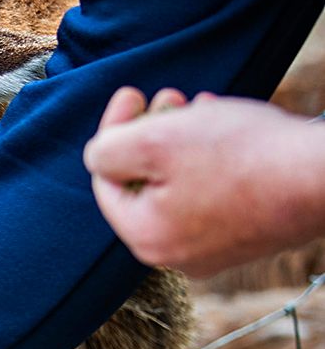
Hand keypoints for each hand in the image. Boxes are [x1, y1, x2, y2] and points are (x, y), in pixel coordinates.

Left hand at [85, 86, 324, 276]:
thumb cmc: (245, 157)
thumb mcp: (156, 141)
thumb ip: (108, 150)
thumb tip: (98, 156)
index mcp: (146, 238)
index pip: (107, 180)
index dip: (113, 129)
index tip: (132, 93)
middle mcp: (177, 255)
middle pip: (144, 184)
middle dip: (151, 134)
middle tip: (169, 98)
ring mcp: (217, 250)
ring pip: (181, 185)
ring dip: (183, 141)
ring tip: (199, 107)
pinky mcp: (250, 235)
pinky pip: (215, 194)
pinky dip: (213, 159)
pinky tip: (228, 129)